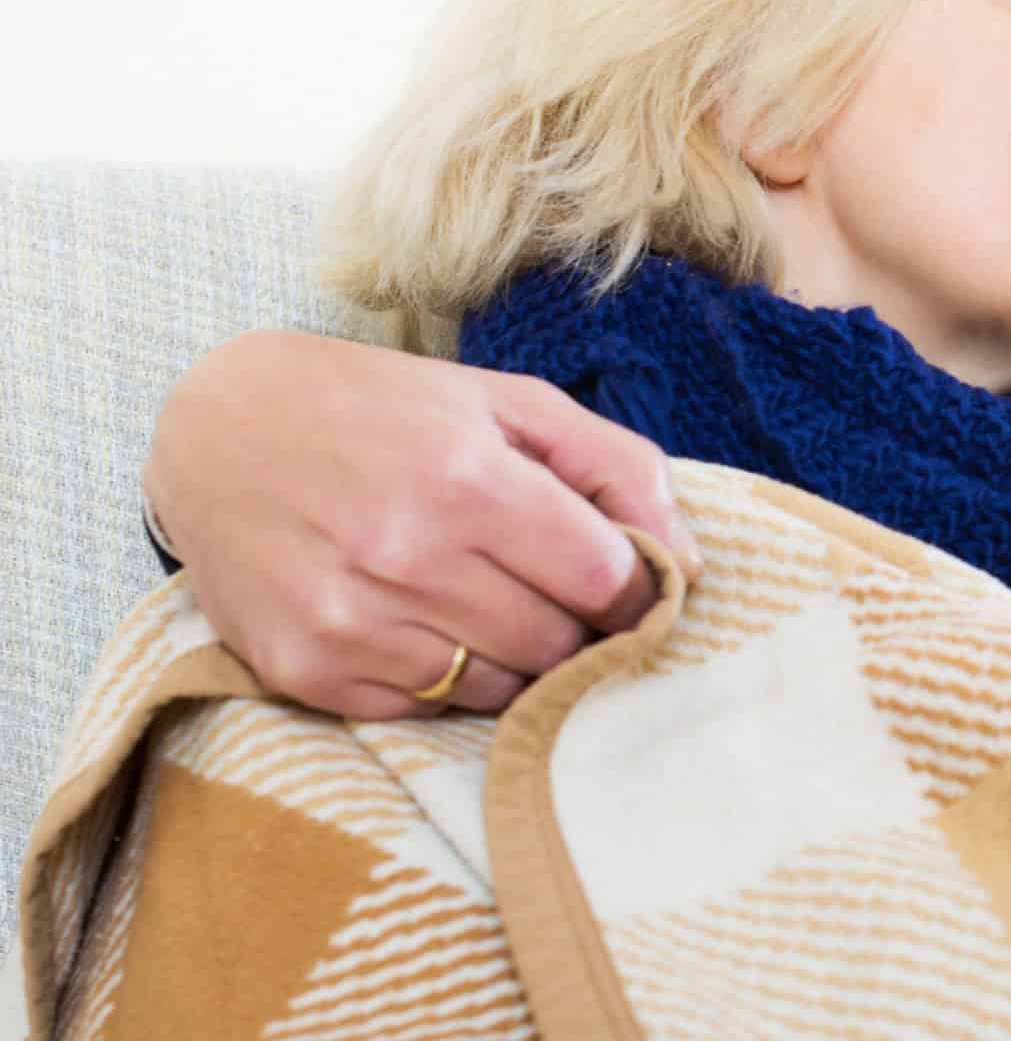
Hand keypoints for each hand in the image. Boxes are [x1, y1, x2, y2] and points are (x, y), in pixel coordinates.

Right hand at [144, 331, 698, 720]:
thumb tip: (689, 563)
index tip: (625, 581)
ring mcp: (349, 623)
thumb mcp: (511, 404)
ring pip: (500, 688)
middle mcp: (405, 556)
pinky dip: (447, 678)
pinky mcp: (306, 671)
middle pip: (559, 643)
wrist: (219, 429)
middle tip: (549, 586)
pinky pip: (427, 709)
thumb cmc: (387, 411)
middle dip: (576, 622)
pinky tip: (423, 620)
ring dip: (516, 655)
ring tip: (483, 597)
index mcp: (467, 480)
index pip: (607, 581)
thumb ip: (619, 470)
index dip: (633, 589)